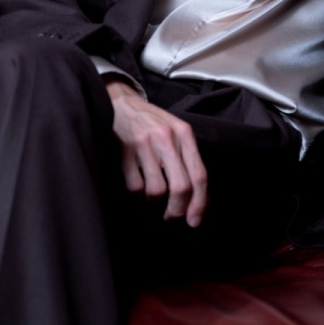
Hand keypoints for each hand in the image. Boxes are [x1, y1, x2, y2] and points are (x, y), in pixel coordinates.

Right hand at [105, 80, 207, 227]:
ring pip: (157, 190)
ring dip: (154, 200)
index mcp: (184, 133)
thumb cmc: (152, 123)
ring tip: (151, 194)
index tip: (195, 221)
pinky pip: (134, 186)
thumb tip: (202, 199)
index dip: (200, 203)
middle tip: (172, 216)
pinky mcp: (123, 150)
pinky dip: (136, 193)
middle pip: (181, 187)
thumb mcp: (176, 133)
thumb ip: (189, 161)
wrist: (121, 103)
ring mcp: (144, 143)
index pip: (199, 175)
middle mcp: (166, 137)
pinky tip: (137, 184)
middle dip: (177, 209)